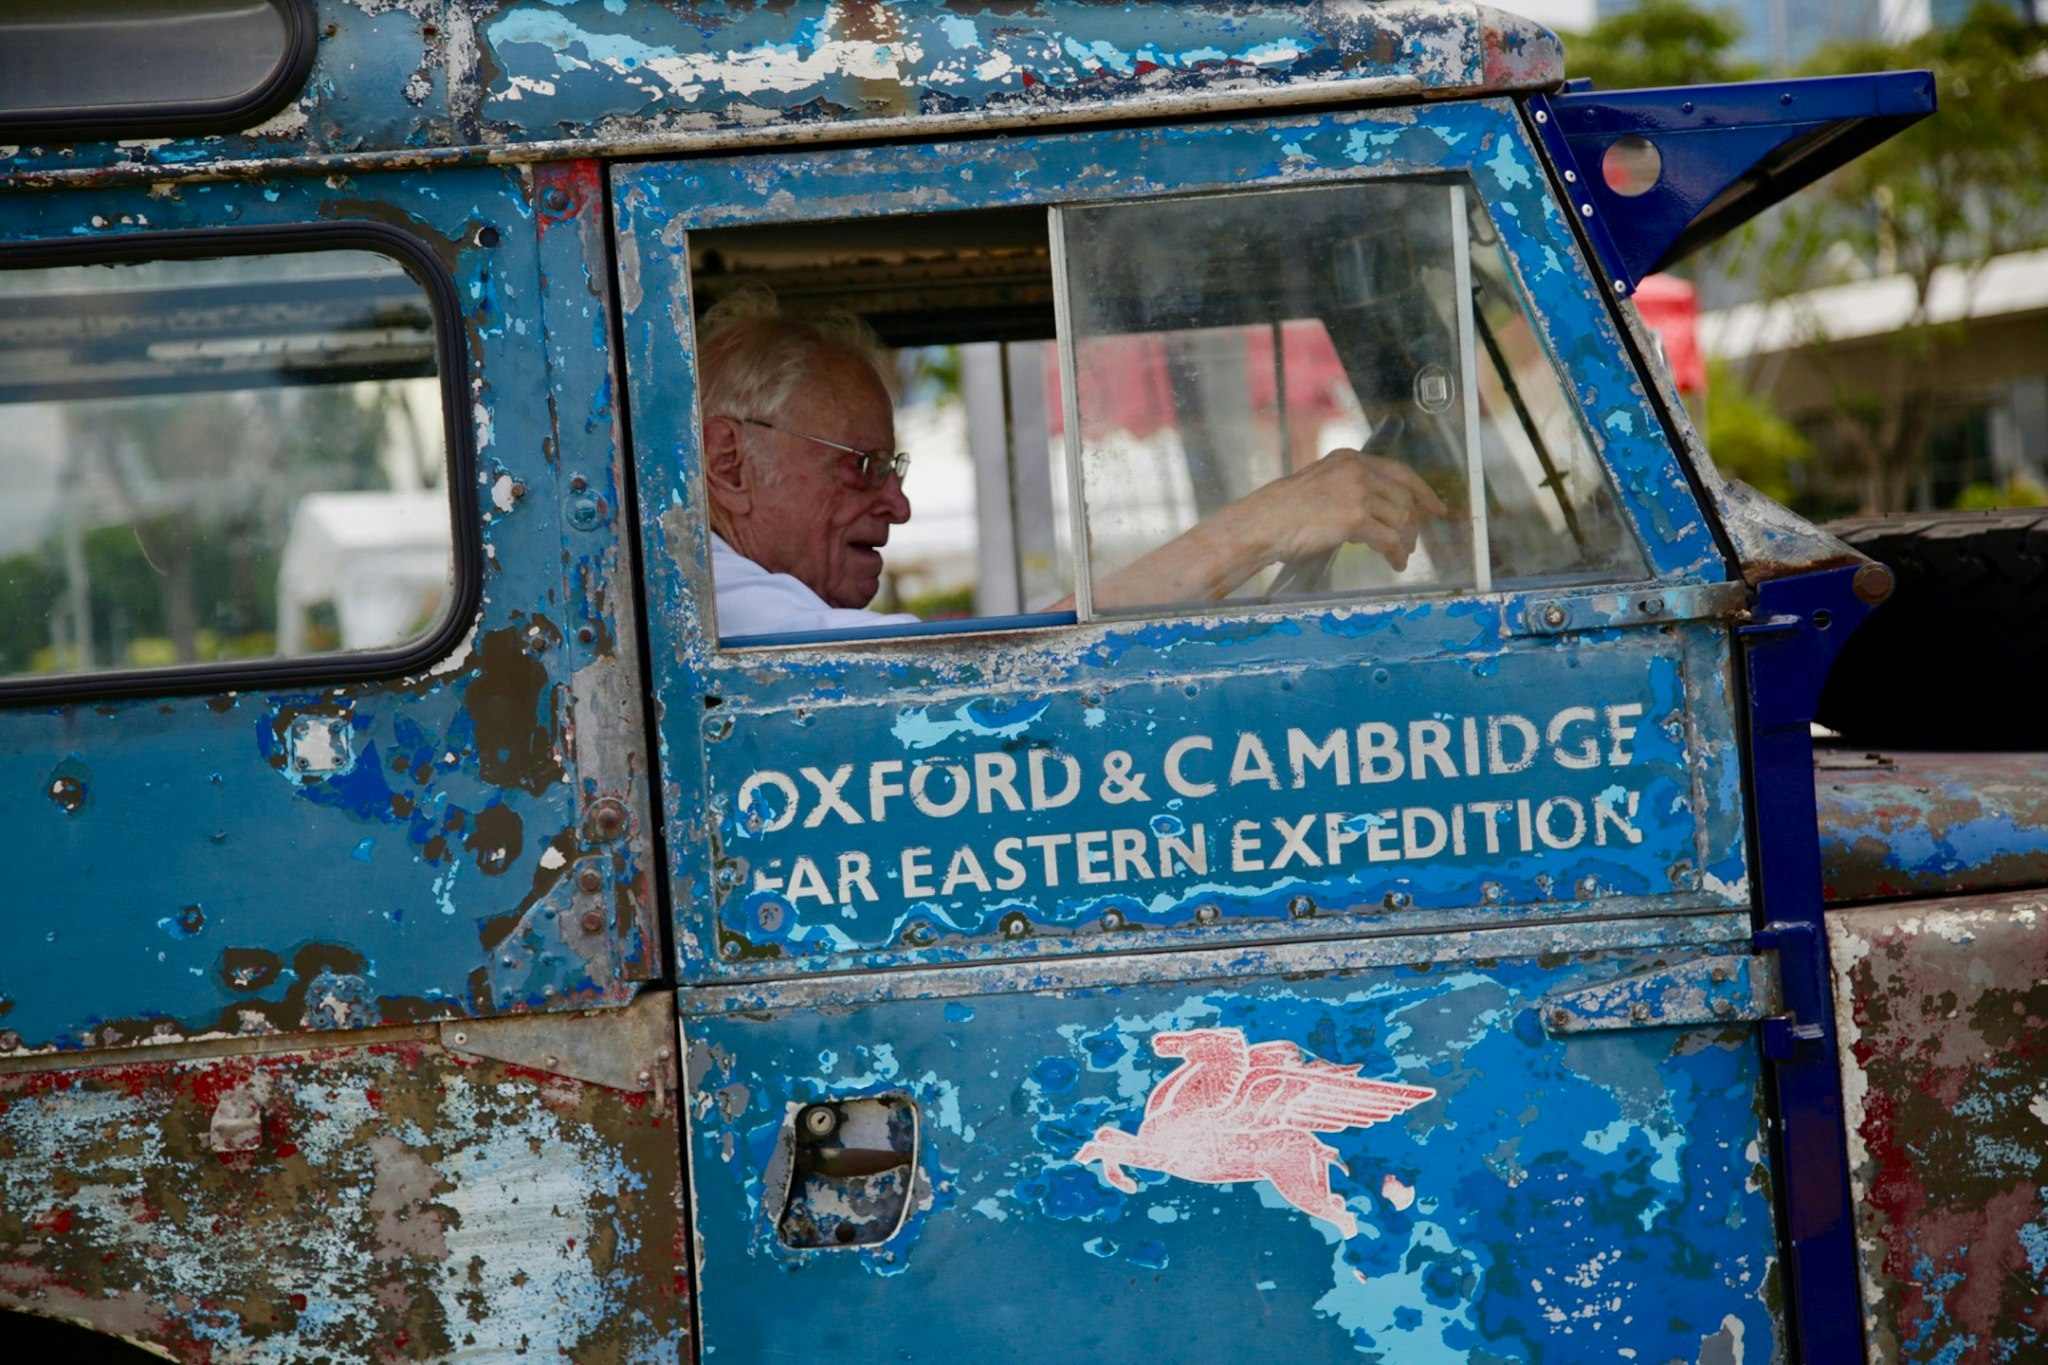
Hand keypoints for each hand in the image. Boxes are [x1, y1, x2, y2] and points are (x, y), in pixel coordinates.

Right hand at [1258, 444, 1448, 570]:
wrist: (1262, 523)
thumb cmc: (1283, 512)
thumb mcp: (1321, 486)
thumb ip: (1350, 489)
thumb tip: (1379, 513)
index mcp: (1350, 459)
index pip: (1400, 472)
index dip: (1423, 492)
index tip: (1437, 509)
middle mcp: (1357, 470)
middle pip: (1404, 498)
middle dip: (1413, 525)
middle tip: (1412, 543)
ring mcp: (1357, 493)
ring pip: (1400, 520)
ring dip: (1404, 543)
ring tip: (1400, 557)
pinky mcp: (1354, 518)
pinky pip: (1389, 539)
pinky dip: (1395, 554)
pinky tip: (1394, 563)